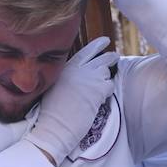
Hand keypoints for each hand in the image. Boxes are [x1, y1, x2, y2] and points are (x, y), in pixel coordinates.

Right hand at [25, 36, 118, 163]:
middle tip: (115, 56)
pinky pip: (110, 85)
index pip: (85, 52)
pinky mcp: (98, 89)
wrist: (55, 126)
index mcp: (66, 68)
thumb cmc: (52, 112)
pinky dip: (107, 92)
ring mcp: (89, 78)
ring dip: (105, 80)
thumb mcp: (55, 86)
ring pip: (106, 72)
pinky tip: (99, 100)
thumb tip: (79, 74)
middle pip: (100, 58)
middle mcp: (78, 69)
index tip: (105, 40)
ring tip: (101, 88)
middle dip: (110, 57)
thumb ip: (67, 77)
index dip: (97, 45)